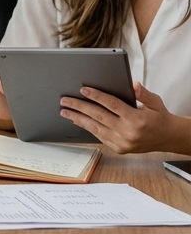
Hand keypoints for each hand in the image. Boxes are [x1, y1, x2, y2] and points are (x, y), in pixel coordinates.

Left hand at [59, 83, 190, 153]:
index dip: (96, 96)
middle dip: (79, 107)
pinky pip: (99, 137)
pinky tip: (78, 121)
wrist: (169, 138)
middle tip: (65, 100)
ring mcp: (123, 142)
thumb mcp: (155, 102)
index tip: (83, 89)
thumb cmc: (160, 117)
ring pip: (95, 128)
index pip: (112, 105)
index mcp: (137, 119)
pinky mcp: (119, 149)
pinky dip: (87, 128)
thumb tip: (132, 84)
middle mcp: (128, 132)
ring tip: (65, 111)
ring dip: (78, 119)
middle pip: (99, 116)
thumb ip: (142, 93)